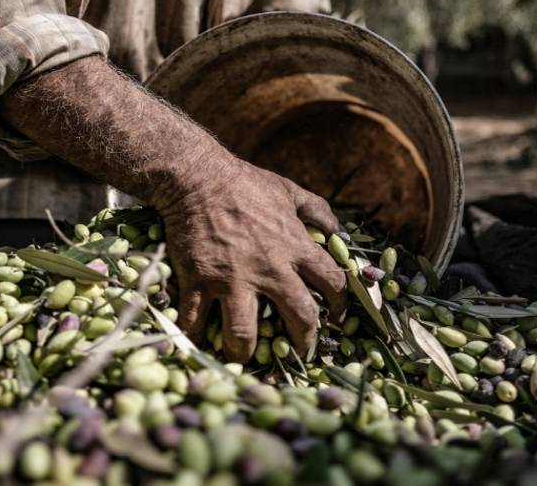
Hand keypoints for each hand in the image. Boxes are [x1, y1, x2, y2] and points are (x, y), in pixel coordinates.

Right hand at [156, 154, 347, 362]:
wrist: (196, 178)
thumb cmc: (245, 183)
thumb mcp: (288, 190)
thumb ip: (317, 211)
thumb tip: (339, 230)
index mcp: (294, 247)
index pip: (332, 283)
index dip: (340, 304)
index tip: (336, 316)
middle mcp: (268, 269)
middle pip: (300, 317)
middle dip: (304, 340)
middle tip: (300, 350)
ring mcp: (232, 279)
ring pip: (245, 332)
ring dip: (246, 351)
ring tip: (244, 358)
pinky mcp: (199, 282)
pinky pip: (198, 321)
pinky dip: (196, 337)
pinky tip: (197, 345)